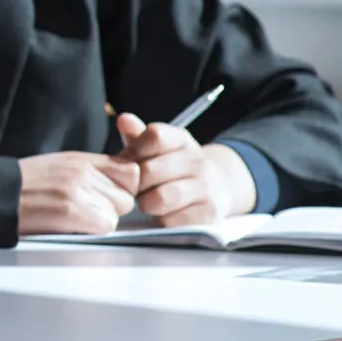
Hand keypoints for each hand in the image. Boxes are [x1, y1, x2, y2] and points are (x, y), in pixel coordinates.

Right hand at [17, 151, 140, 235]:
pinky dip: (91, 230)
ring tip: (73, 219)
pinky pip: (105, 226)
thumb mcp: (58, 169)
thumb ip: (89, 174)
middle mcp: (82, 171)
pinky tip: (69, 226)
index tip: (110, 198)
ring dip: (100, 221)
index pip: (131, 171)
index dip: (124, 189)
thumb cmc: (21, 188)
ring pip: (116, 213)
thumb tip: (115, 188)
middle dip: (111, 208)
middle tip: (86, 212)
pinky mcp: (71, 210)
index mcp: (80, 160)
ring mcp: (77, 190)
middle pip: (126, 196)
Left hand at [115, 113, 257, 226]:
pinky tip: (164, 214)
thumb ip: (138, 136)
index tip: (130, 161)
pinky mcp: (208, 213)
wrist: (217, 187)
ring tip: (148, 201)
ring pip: (160, 198)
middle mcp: (197, 161)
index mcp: (181, 140)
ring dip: (147, 203)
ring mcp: (205, 187)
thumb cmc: (173, 167)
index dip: (134, 150)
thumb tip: (124, 119)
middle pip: (150, 170)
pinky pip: (171, 221)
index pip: (155, 135)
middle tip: (135, 188)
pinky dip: (161, 220)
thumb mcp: (158, 148)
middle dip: (135, 183)